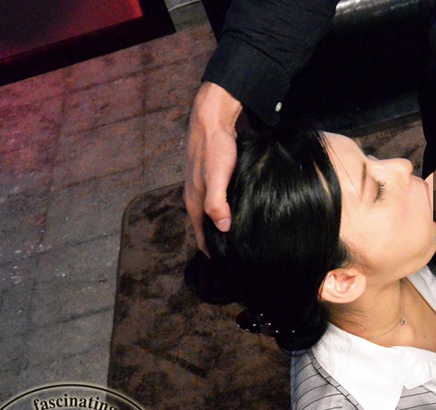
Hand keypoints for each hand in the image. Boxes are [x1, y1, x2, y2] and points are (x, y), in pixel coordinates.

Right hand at [185, 82, 242, 252]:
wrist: (211, 119)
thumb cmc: (214, 148)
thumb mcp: (216, 177)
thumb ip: (217, 203)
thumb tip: (223, 228)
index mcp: (195, 202)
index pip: (201, 235)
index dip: (211, 251)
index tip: (226, 264)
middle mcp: (196, 197)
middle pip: (205, 226)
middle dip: (218, 241)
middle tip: (237, 254)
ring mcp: (203, 187)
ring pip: (212, 214)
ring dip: (223, 226)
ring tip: (240, 237)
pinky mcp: (213, 177)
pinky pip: (219, 201)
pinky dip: (227, 211)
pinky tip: (240, 212)